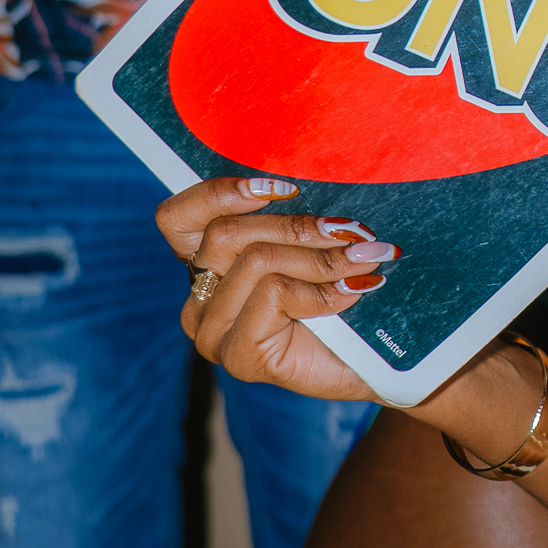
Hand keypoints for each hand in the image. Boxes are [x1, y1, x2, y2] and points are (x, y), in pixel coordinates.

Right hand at [158, 173, 390, 401]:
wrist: (372, 366)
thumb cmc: (344, 302)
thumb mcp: (312, 247)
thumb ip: (291, 220)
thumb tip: (303, 180)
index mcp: (206, 268)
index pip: (176, 219)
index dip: (219, 193)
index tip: (281, 189)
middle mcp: (200, 300)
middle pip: (225, 232)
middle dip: (298, 226)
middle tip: (355, 231)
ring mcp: (214, 332)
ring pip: (256, 259)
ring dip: (321, 257)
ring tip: (366, 259)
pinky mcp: (239, 356)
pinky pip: (274, 293)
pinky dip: (323, 289)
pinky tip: (353, 291)